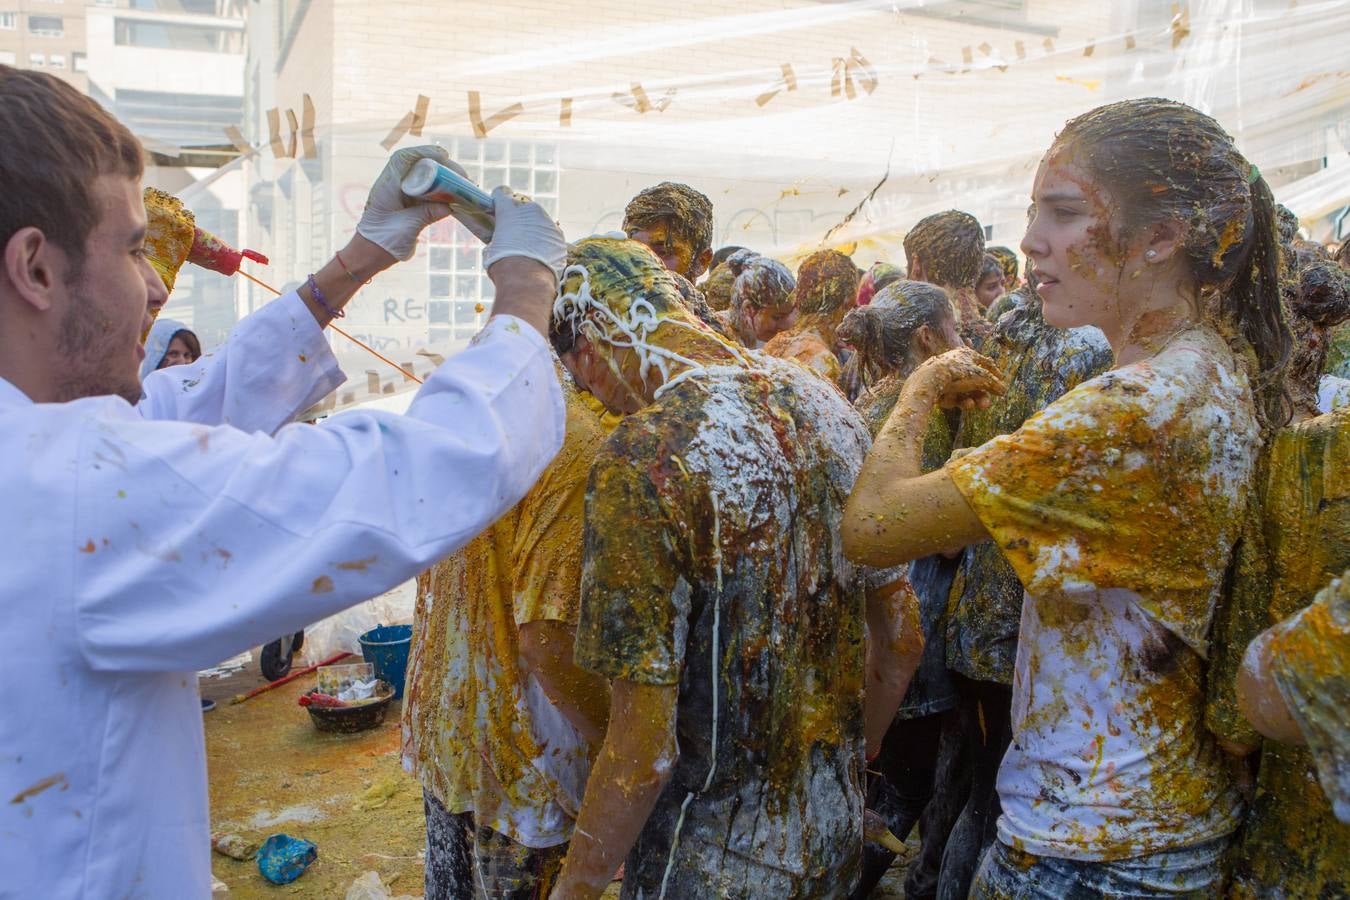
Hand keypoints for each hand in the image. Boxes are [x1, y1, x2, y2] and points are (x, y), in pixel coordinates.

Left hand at [355, 145, 458, 260]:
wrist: (370, 255)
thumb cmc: (383, 241)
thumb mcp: (408, 227)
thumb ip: (427, 214)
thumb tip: (450, 206)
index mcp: (387, 186)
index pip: (404, 158)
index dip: (424, 152)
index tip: (444, 156)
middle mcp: (394, 185)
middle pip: (418, 166)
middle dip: (441, 166)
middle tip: (462, 175)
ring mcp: (401, 194)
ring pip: (424, 177)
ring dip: (444, 179)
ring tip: (463, 184)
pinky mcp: (408, 204)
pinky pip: (426, 192)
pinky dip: (441, 192)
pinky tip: (455, 196)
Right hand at [483, 186, 566, 281]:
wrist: (528, 279)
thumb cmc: (504, 265)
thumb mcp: (491, 249)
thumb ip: (498, 237)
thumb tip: (501, 241)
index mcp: (509, 209)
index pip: (502, 192)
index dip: (499, 200)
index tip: (498, 207)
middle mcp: (529, 210)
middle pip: (523, 207)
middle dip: (519, 216)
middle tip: (515, 232)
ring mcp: (547, 222)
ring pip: (539, 220)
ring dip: (534, 229)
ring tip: (529, 247)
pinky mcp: (559, 236)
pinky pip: (551, 234)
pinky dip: (546, 241)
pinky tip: (541, 255)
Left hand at [912, 348, 1005, 409]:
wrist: (929, 380)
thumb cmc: (958, 373)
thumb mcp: (981, 378)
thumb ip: (994, 383)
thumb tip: (1004, 390)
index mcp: (966, 354)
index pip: (985, 362)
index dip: (995, 372)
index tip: (1002, 382)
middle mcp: (956, 364)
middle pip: (974, 381)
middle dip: (983, 394)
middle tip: (987, 405)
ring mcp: (946, 377)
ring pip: (964, 391)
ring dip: (974, 399)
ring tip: (978, 406)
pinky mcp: (937, 389)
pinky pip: (952, 397)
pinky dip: (960, 401)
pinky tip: (965, 404)